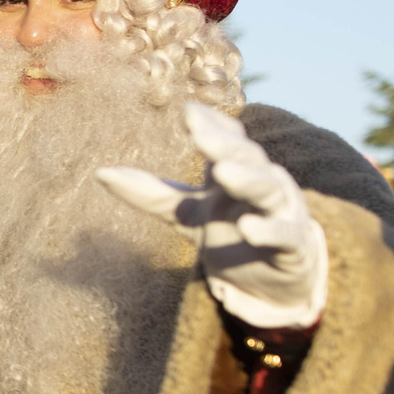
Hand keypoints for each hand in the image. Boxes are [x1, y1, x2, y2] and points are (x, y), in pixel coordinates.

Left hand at [96, 102, 327, 329]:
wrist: (273, 282)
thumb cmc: (231, 231)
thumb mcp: (187, 213)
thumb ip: (149, 193)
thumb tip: (100, 173)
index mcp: (233, 169)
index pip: (225, 138)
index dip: (210, 124)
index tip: (187, 112)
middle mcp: (260, 182)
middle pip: (245, 156)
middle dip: (223, 143)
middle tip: (199, 132)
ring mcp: (281, 211)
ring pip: (267, 188)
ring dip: (247, 179)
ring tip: (223, 172)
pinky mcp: (294, 245)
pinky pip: (285, 234)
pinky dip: (269, 230)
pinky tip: (249, 229)